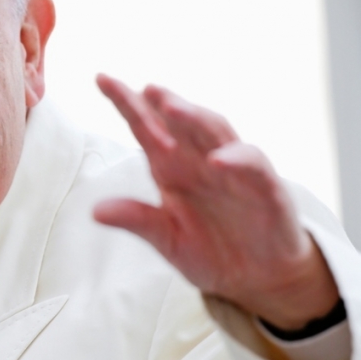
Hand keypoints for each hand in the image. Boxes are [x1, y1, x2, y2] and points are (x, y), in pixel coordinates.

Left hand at [93, 74, 338, 329]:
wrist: (257, 280)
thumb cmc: (211, 250)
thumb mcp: (166, 239)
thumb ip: (136, 220)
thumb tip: (95, 211)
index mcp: (171, 167)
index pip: (145, 127)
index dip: (125, 102)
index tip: (102, 79)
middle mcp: (199, 160)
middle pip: (180, 121)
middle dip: (163, 102)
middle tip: (145, 89)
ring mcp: (233, 170)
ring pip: (215, 132)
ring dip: (194, 117)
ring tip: (171, 106)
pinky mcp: (266, 188)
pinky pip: (252, 166)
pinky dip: (237, 159)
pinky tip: (216, 159)